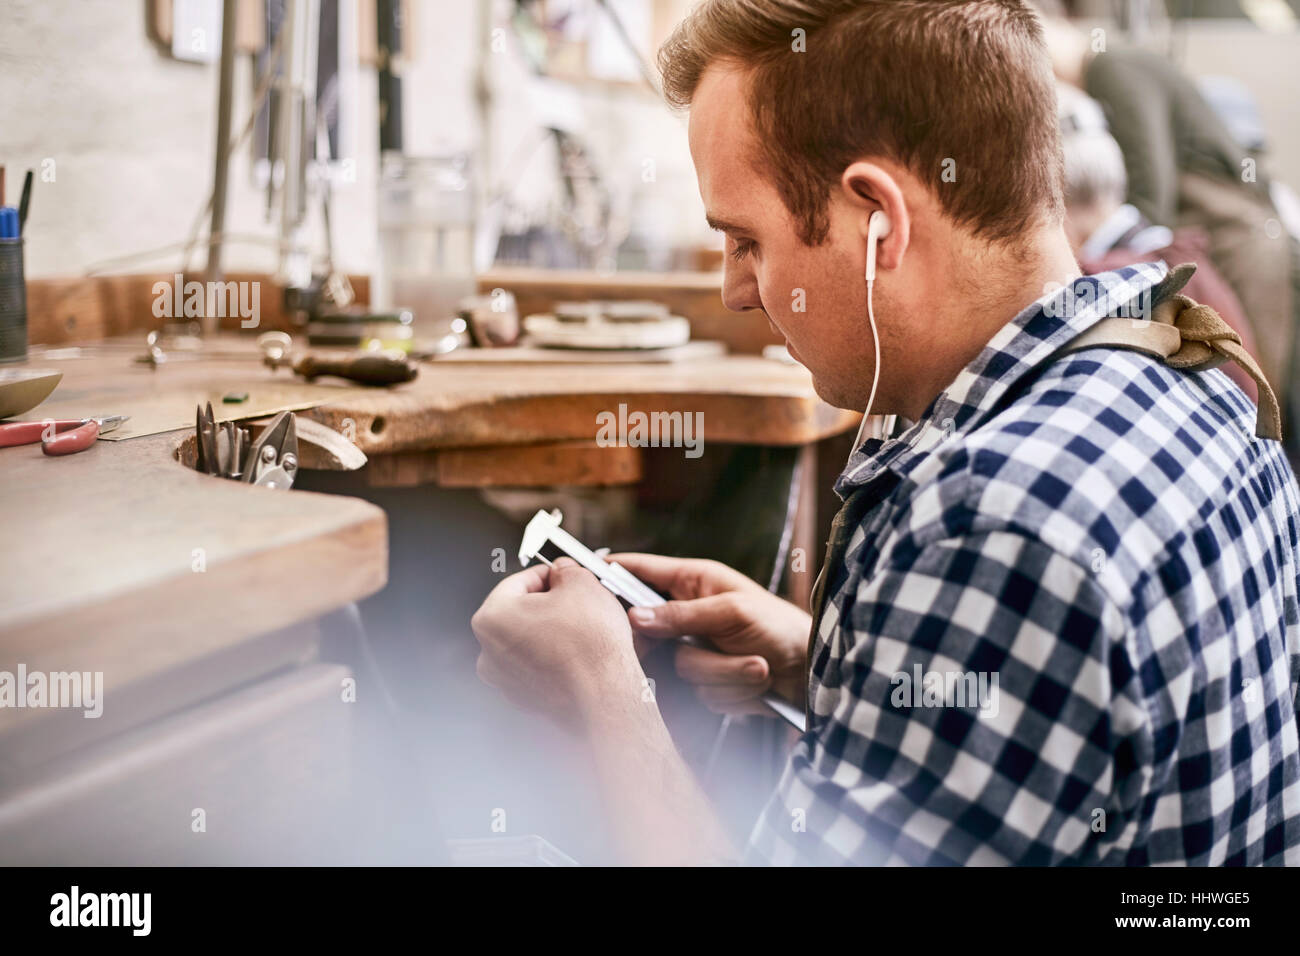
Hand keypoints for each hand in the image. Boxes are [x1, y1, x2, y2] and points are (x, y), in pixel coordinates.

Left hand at [471, 558, 644, 729]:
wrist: (605, 696)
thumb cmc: (589, 647)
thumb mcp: (581, 585)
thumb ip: (566, 570)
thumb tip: (563, 571)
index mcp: (491, 619)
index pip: (518, 582)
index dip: (547, 574)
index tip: (562, 574)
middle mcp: (489, 653)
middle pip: (521, 613)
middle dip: (550, 604)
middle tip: (576, 600)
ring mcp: (506, 680)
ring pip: (531, 641)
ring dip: (554, 630)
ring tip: (583, 627)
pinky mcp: (526, 699)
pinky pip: (540, 666)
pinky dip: (557, 657)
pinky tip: (580, 652)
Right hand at [610, 553, 811, 715]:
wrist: (814, 674)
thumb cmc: (782, 628)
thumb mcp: (732, 612)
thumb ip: (681, 615)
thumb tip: (635, 616)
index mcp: (695, 582)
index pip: (641, 571)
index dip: (612, 572)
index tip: (583, 575)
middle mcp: (691, 615)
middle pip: (652, 633)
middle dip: (685, 648)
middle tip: (701, 646)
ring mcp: (698, 650)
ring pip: (680, 670)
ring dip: (722, 672)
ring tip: (755, 665)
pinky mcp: (709, 682)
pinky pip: (700, 692)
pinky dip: (731, 690)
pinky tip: (754, 682)